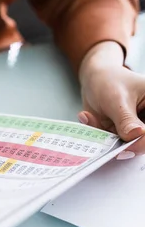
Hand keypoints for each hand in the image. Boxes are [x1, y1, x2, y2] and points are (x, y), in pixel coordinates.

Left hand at [78, 41, 144, 158]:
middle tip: (102, 133)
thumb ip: (126, 119)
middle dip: (118, 141)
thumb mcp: (118, 99)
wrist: (93, 79)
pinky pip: (106, 143)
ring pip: (120, 146)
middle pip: (139, 143)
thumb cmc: (109, 81)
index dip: (141, 142)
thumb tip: (135, 135)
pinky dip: (95, 133)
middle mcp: (144, 122)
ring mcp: (131, 130)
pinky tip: (87, 116)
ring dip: (102, 136)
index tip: (126, 141)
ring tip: (89, 116)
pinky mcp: (118, 135)